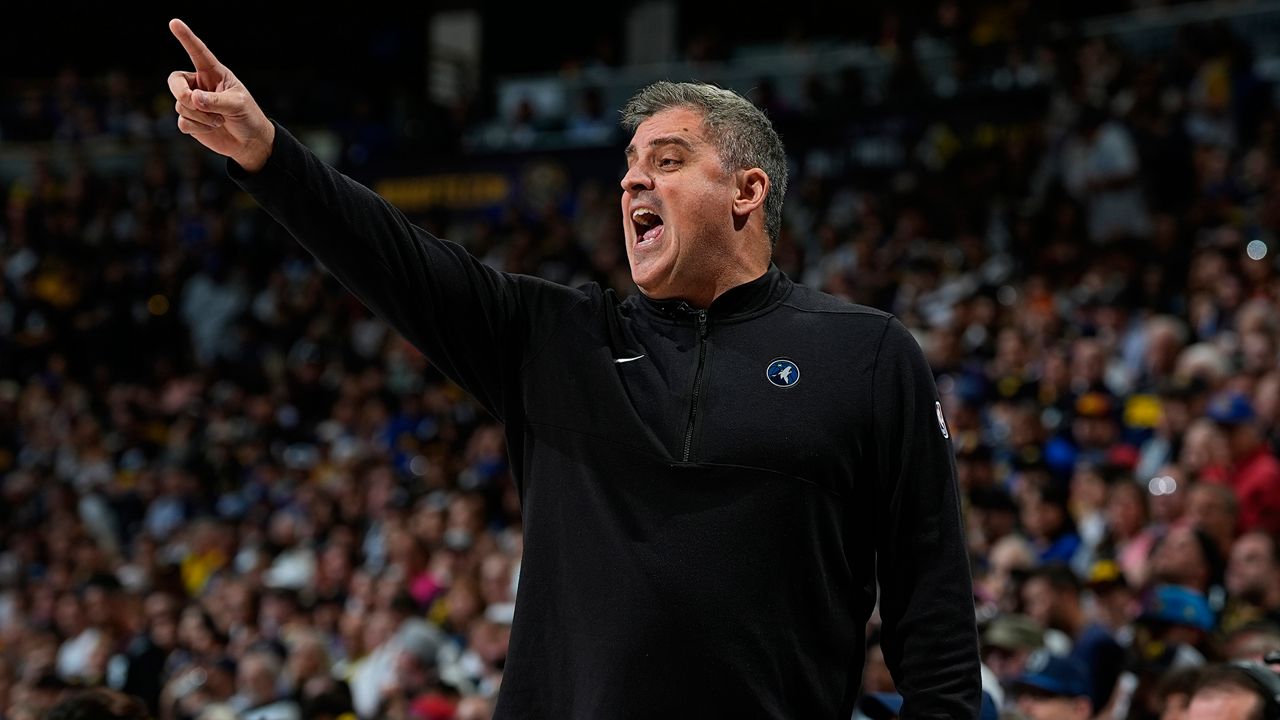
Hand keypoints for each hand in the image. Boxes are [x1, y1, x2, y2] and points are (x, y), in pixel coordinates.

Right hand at [167, 18, 274, 171]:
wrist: (249, 142)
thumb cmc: (247, 117)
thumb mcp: (237, 104)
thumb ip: (216, 100)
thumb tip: (193, 99)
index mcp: (214, 73)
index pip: (198, 52)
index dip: (186, 38)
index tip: (174, 22)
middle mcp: (200, 85)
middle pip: (175, 81)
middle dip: (181, 92)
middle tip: (194, 101)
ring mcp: (193, 103)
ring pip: (181, 105)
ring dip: (201, 116)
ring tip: (220, 120)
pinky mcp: (190, 120)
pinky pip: (182, 122)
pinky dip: (198, 127)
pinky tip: (212, 128)